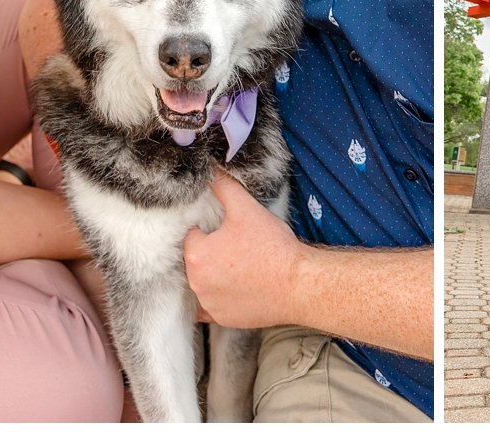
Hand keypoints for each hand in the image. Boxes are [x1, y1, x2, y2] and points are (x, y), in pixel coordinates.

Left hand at [182, 172, 303, 328]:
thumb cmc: (272, 247)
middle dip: (211, 252)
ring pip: (203, 283)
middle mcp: (195, 282)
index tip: (230, 231)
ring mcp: (208, 303)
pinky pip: (211, 306)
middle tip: (238, 247)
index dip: (210, 230)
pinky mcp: (221, 319)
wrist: (297, 285)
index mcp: (196, 254)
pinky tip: (238, 287)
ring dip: (215, 275)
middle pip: (195, 260)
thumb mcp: (247, 209)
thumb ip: (224, 188)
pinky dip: (221, 297)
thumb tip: (212, 171)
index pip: (192, 235)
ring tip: (243, 266)